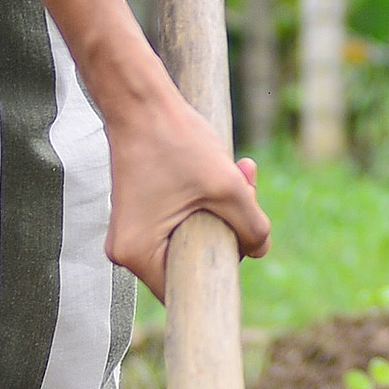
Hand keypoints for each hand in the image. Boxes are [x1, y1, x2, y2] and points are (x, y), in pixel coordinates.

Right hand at [104, 82, 270, 299]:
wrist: (139, 99)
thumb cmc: (175, 141)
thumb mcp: (226, 187)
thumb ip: (252, 226)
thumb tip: (261, 251)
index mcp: (138, 254)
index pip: (186, 289)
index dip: (221, 272)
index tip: (245, 246)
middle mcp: (127, 250)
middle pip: (191, 262)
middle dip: (230, 228)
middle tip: (250, 189)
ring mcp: (132, 231)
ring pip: (191, 236)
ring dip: (223, 209)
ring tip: (243, 170)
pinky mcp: (140, 213)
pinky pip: (181, 220)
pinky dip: (206, 200)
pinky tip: (228, 168)